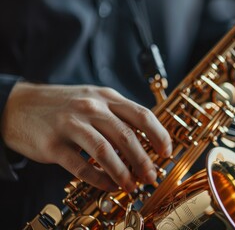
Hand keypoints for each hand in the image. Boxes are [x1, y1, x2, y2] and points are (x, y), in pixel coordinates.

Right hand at [0, 82, 171, 191]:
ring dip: (123, 172)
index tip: (166, 152)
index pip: (142, 115)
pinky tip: (109, 185)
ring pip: (105, 151)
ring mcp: (70, 125)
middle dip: (144, 160)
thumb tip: (146, 138)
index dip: (159, 135)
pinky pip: (80, 166)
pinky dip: (98, 179)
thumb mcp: (93, 99)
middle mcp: (90, 108)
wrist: (18, 105)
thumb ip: (118, 114)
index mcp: (105, 97)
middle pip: (127, 135)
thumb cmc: (63, 105)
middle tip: (151, 176)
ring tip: (132, 185)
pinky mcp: (52, 145)